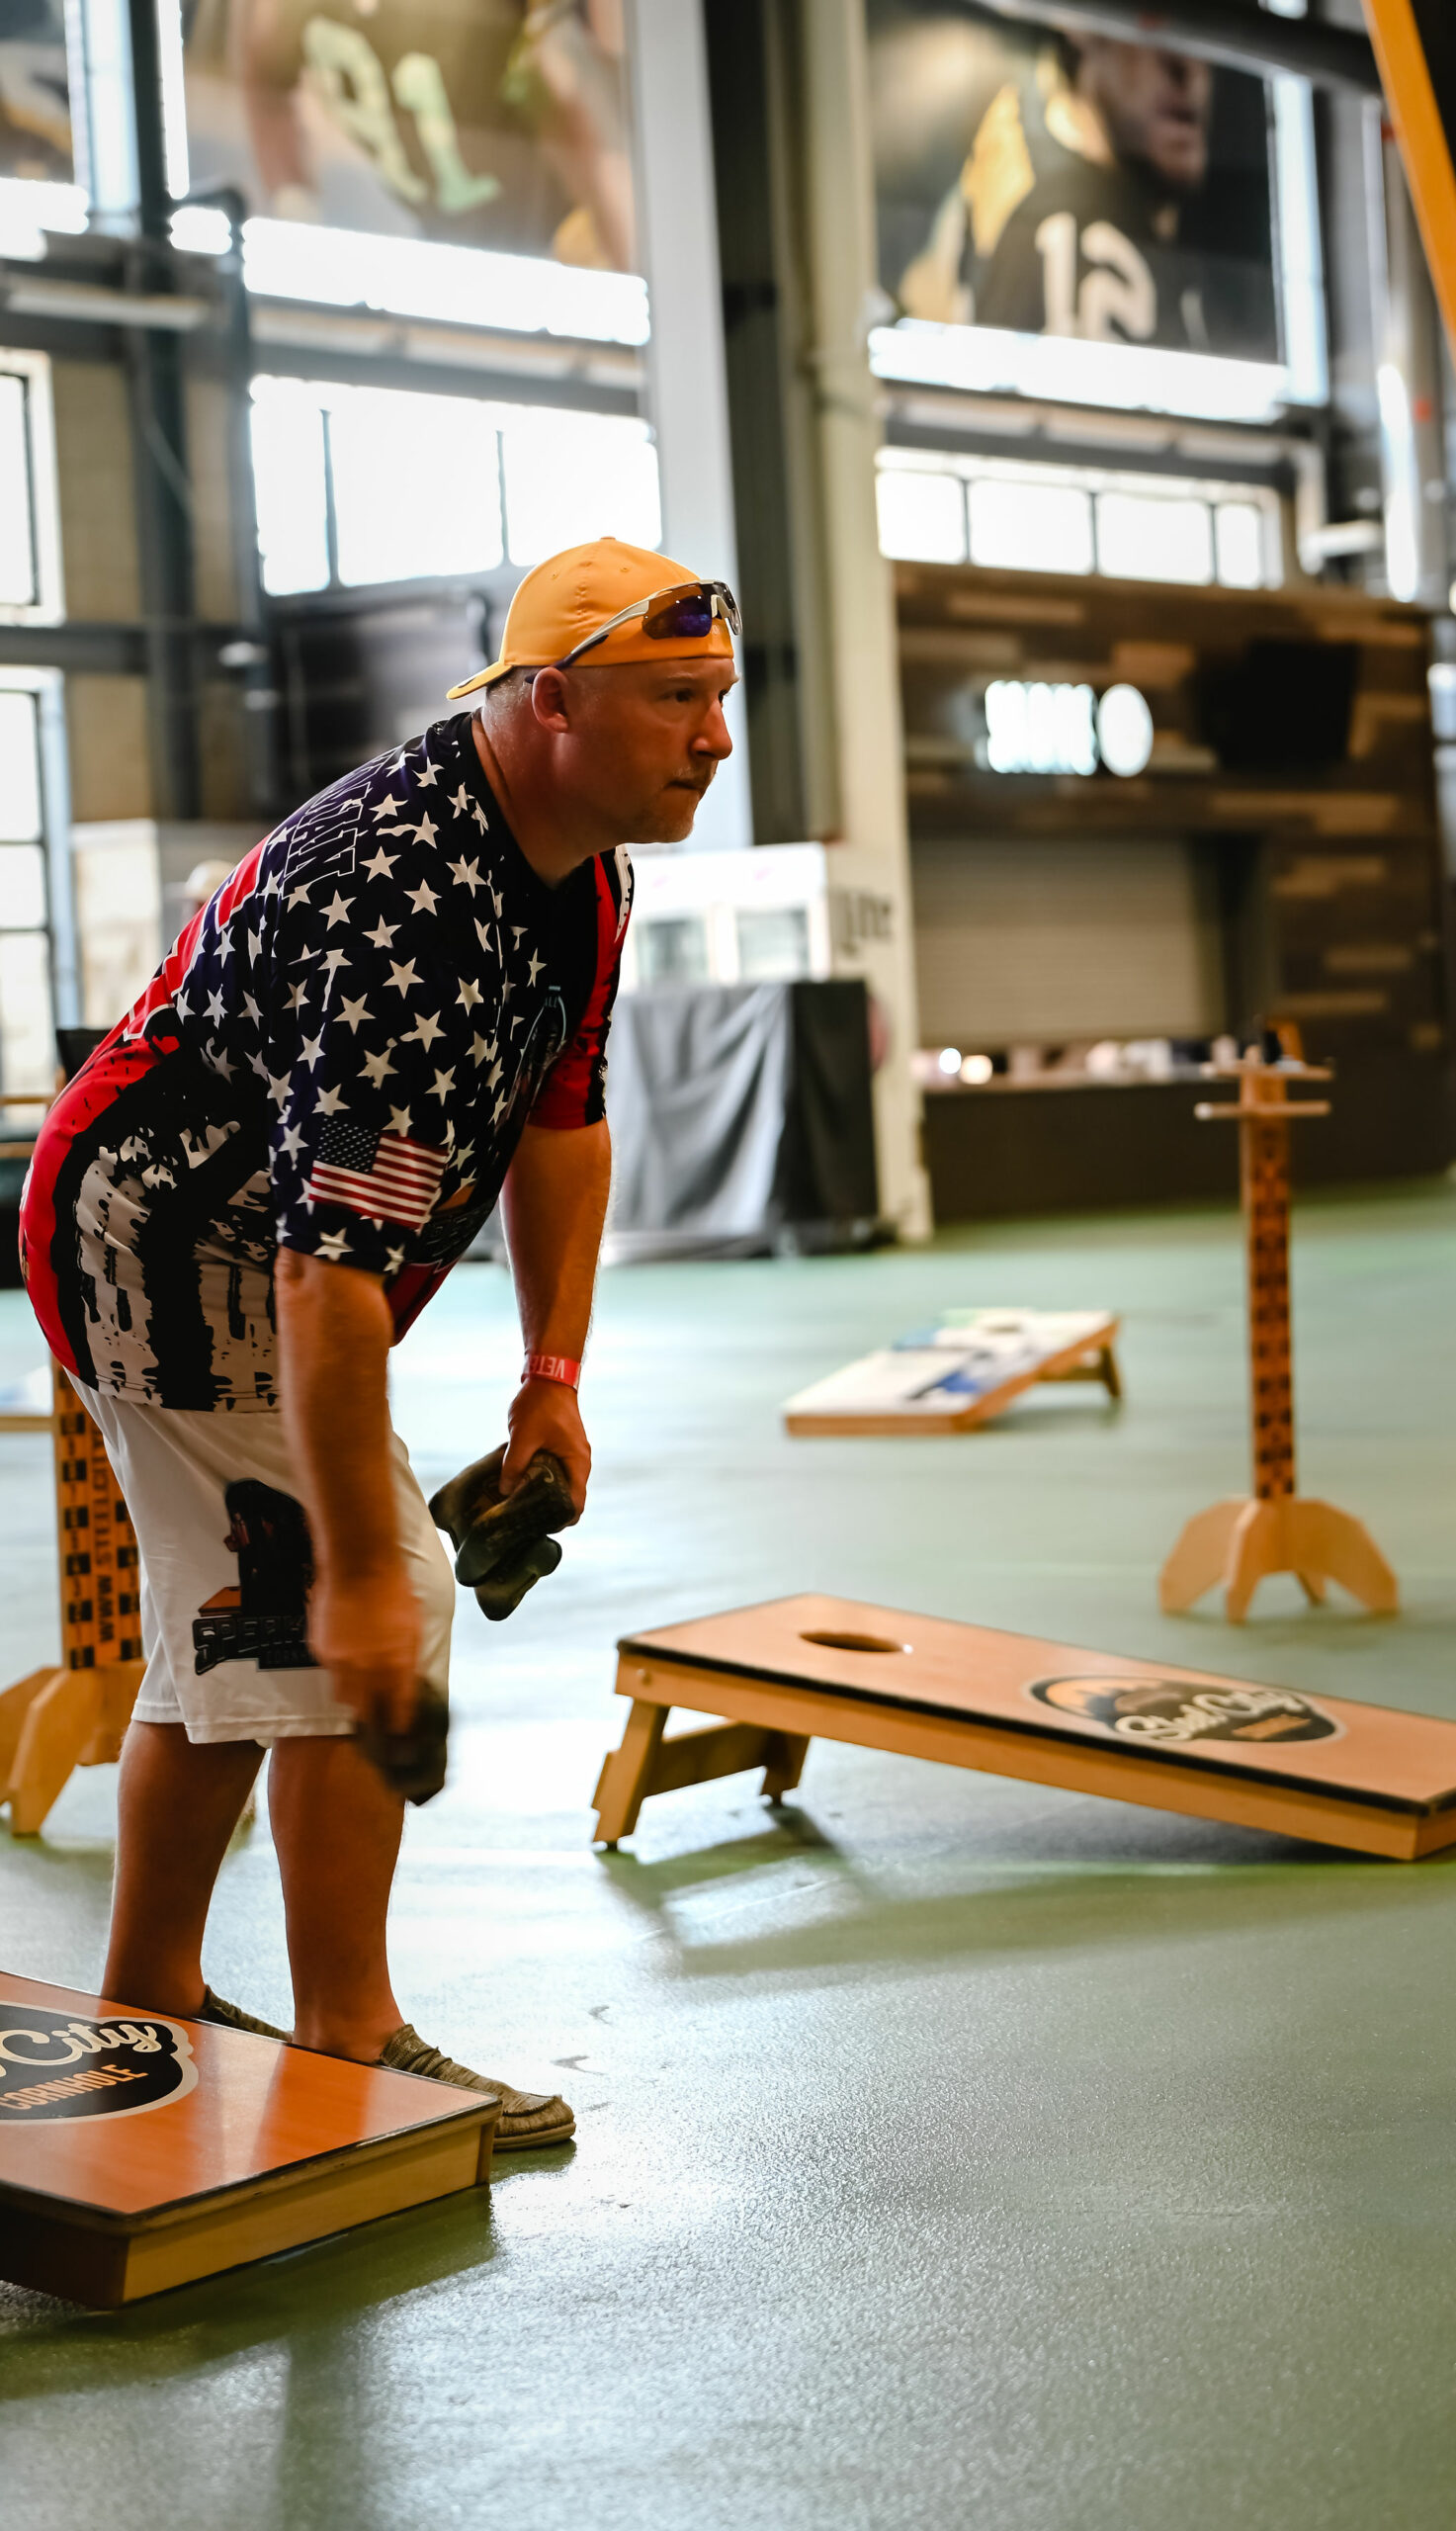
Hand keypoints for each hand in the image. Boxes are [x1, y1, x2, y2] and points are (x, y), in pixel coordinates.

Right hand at [308, 1563, 421, 1739]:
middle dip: (372, 1715)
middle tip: (378, 1712)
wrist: (360, 1564)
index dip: (399, 1725)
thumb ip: (409, 1662)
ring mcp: (340, 1662)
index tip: (400, 1731)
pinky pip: (330, 1670)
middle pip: (365, 1712)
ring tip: (362, 1679)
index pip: (397, 1712)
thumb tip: (406, 1684)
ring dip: (354, 1693)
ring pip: (343, 1695)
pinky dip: (339, 1668)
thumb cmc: (395, 1591)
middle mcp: (366, 1670)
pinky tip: (348, 1650)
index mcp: (396, 1666)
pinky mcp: (320, 1650)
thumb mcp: (415, 1628)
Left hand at [504, 1376, 589, 1514]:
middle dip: (551, 1511)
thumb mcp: (523, 1437)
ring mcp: (573, 1454)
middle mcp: (580, 1461)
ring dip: (546, 1495)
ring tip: (522, 1503)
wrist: (550, 1376)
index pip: (577, 1504)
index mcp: (577, 1462)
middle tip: (526, 1519)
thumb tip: (505, 1491)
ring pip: (563, 1485)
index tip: (540, 1526)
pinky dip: (544, 1480)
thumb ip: (514, 1466)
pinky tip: (524, 1482)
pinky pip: (558, 1472)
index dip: (561, 1520)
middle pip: (571, 1498)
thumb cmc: (541, 1405)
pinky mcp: (564, 1447)